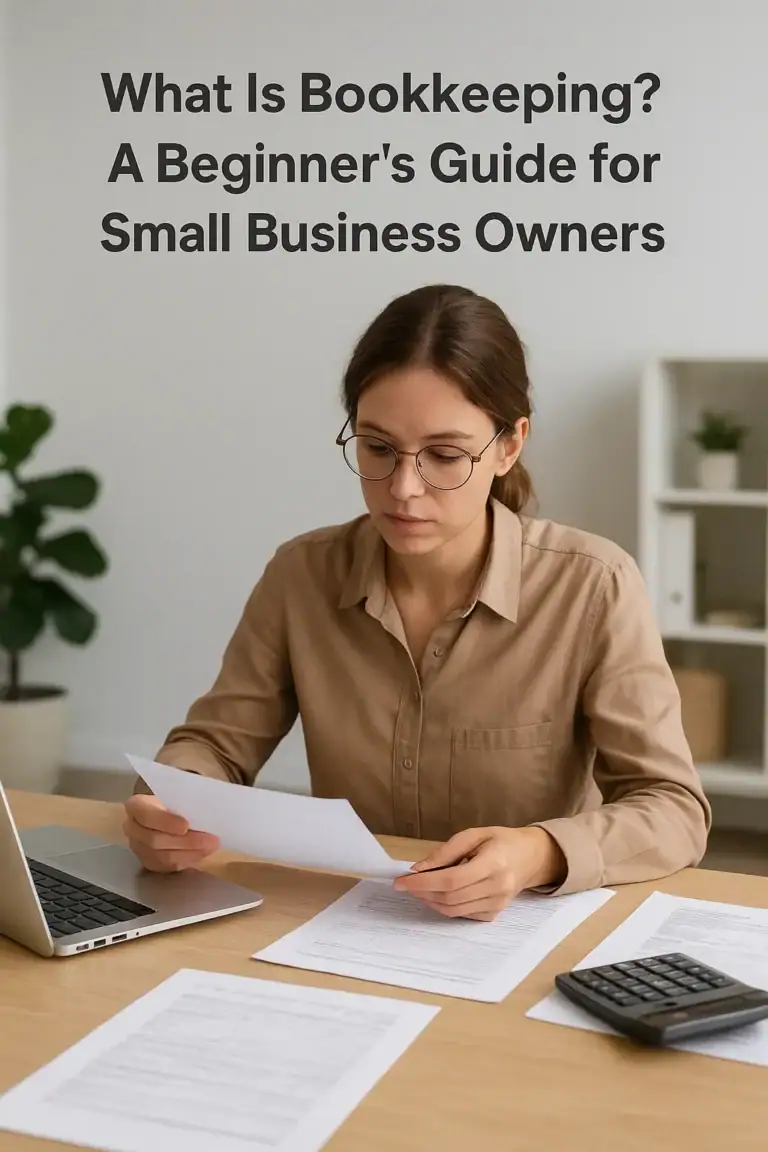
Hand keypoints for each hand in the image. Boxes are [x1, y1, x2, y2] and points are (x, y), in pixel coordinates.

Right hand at [122, 794, 219, 872]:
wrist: (162, 813)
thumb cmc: (172, 800)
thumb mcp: (175, 795)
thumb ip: (184, 802)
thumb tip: (206, 812)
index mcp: (136, 806)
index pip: (147, 815)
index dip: (166, 822)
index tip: (186, 825)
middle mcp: (132, 828)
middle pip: (155, 840)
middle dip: (186, 841)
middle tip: (212, 839)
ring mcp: (138, 848)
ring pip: (162, 856)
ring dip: (190, 853)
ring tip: (211, 847)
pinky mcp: (148, 862)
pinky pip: (167, 866)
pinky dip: (187, 860)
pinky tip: (202, 854)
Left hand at [393, 826, 566, 920]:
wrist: (530, 857)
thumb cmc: (501, 841)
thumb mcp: (474, 834)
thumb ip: (446, 852)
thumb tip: (418, 869)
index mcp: (494, 863)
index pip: (451, 880)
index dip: (423, 883)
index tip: (401, 881)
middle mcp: (498, 887)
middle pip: (450, 897)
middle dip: (422, 892)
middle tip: (406, 884)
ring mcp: (497, 904)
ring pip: (453, 910)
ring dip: (430, 901)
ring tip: (419, 888)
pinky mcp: (494, 914)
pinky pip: (462, 915)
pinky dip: (445, 906)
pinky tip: (438, 894)